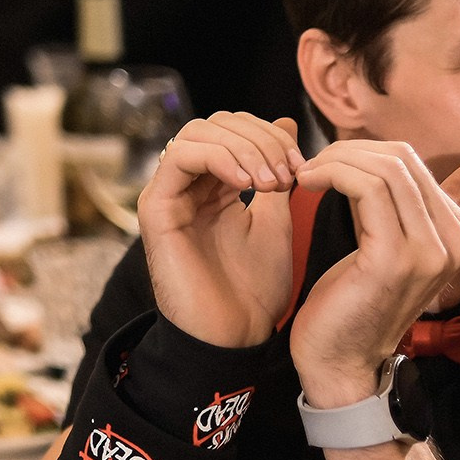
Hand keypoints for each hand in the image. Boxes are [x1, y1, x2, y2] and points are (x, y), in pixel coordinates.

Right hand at [137, 112, 307, 346]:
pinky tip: (247, 185)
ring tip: (272, 182)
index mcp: (213, 183)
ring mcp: (168, 192)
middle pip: (217, 123)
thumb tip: (286, 122)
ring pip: (198, 132)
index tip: (304, 167)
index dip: (271, 136)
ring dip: (244, 148)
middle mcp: (187, 183)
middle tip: (289, 174)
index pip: (234, 128)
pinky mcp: (155, 207)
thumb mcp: (276, 219)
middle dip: (261, 139)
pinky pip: (180, 157)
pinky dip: (219, 159)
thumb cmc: (254, 288)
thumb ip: (276, 173)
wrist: (235, 336)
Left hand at [288, 143, 459, 407]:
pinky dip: (330, 174)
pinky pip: (366, 188)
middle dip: (346, 151)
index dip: (362, 150)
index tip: (327, 164)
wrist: (341, 360)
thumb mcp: (393, 245)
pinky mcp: (395, 257)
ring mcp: (429, 251)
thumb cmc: (356, 298)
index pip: (412, 161)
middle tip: (310, 165)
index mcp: (458, 233)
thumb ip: (419, 209)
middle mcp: (455, 241)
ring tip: (306, 174)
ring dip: (333, 160)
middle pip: (400, 158)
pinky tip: (306, 184)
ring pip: (384, 169)